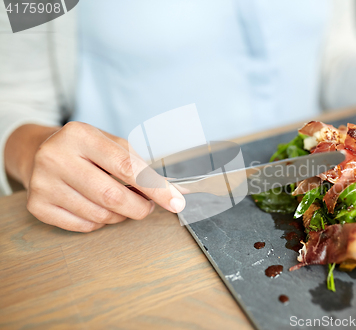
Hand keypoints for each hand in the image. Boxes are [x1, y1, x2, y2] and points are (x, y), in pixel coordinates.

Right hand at [5, 122, 184, 231]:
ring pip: (100, 215)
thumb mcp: (110, 144)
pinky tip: (97, 207)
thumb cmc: (83, 149)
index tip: (175, 202)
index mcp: (80, 135)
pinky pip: (84, 226)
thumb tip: (169, 190)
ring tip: (121, 203)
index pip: (127, 167)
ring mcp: (43, 183)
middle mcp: (56, 157)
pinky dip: (100, 222)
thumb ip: (138, 164)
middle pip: (112, 196)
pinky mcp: (37, 205)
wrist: (36, 152)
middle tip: (148, 206)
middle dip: (140, 207)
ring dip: (121, 215)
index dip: (156, 188)